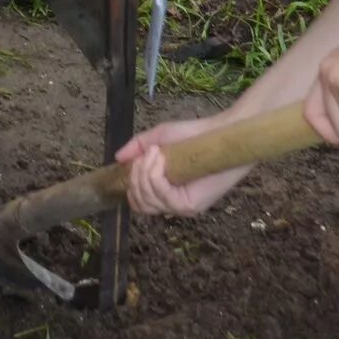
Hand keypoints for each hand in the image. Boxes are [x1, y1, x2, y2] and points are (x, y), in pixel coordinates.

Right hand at [117, 111, 253, 216]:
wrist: (220, 132)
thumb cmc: (193, 135)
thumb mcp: (158, 138)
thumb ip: (137, 148)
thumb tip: (118, 158)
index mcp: (164, 191)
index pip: (138, 202)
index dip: (131, 184)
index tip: (135, 161)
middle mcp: (171, 203)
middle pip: (139, 203)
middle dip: (136, 176)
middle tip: (146, 154)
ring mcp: (181, 206)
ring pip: (148, 199)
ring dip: (145, 172)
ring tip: (156, 152)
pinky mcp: (191, 205)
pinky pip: (162, 196)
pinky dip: (155, 175)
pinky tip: (161, 158)